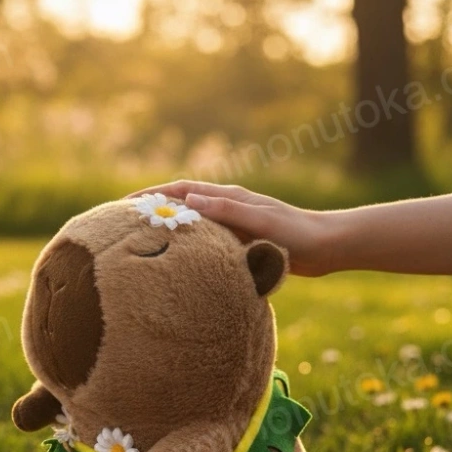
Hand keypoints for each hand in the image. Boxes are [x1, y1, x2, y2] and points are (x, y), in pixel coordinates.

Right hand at [128, 181, 336, 276]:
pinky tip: (177, 260)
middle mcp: (228, 207)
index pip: (180, 190)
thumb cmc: (296, 233)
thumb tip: (190, 199)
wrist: (327, 247)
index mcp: (229, 197)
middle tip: (123, 222)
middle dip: (153, 209)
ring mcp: (233, 224)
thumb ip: (227, 210)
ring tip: (142, 241)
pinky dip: (186, 245)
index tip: (124, 204)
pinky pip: (204, 240)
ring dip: (168, 227)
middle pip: (181, 204)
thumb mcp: (261, 221)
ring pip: (191, 223)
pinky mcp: (240, 241)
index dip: (151, 195)